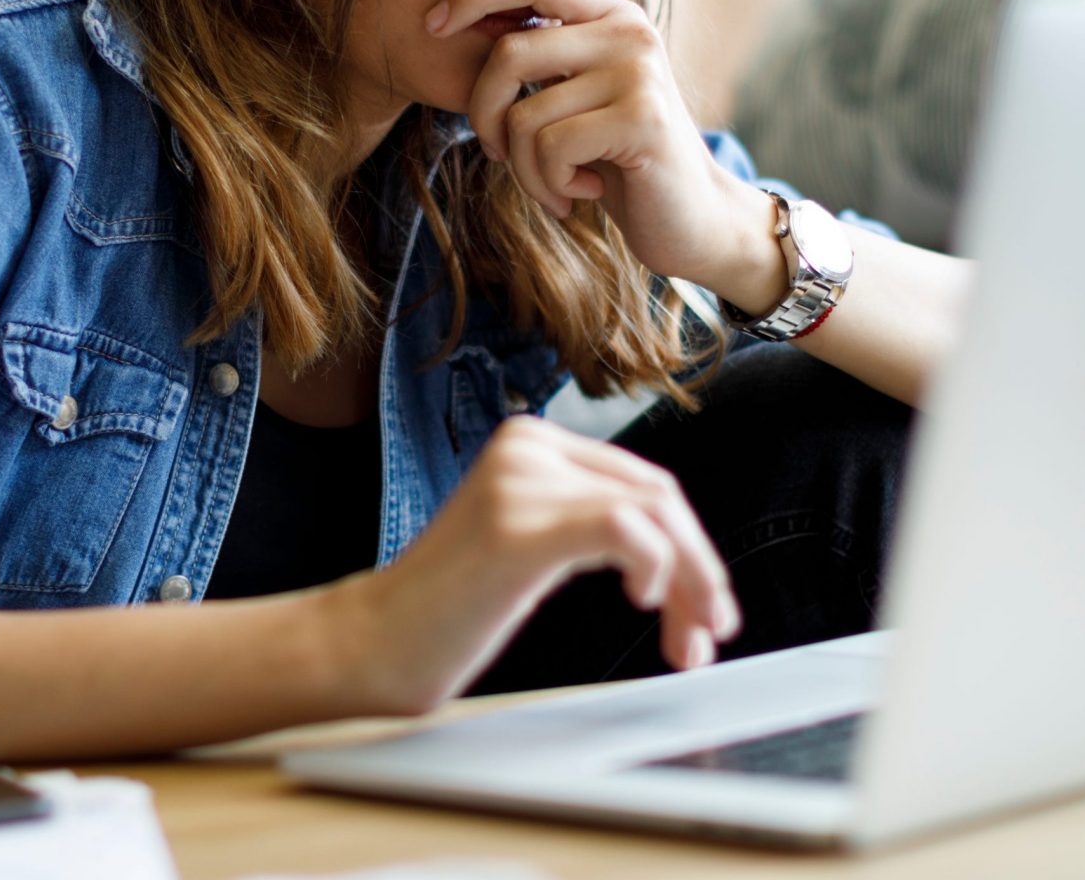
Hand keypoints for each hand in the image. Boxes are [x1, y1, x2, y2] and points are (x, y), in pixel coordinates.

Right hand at [318, 415, 740, 714]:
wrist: (373, 644)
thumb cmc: (451, 609)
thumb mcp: (530, 542)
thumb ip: (589, 522)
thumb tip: (689, 554)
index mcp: (531, 440)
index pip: (643, 481)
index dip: (691, 547)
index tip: (704, 609)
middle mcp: (528, 445)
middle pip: (659, 494)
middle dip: (701, 568)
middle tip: (710, 633)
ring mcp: (520, 481)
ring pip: (654, 512)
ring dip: (690, 583)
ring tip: (688, 641)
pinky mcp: (520, 526)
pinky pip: (625, 529)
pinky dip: (656, 567)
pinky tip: (645, 600)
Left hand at [426, 0, 763, 285]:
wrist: (691, 219)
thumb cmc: (617, 160)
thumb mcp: (575, 97)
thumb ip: (538, 60)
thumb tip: (457, 21)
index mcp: (609, 15)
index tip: (432, 26)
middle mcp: (628, 31)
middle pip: (509, 54)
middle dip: (483, 115)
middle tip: (498, 153)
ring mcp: (639, 72)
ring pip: (524, 116)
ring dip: (524, 169)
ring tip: (554, 187)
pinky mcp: (642, 119)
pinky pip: (551, 149)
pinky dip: (549, 185)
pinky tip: (581, 194)